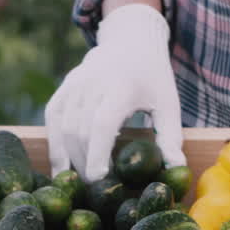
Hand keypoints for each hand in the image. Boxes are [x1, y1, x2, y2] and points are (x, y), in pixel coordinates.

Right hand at [45, 3, 184, 181]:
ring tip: (83, 181)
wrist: (129, 41)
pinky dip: (56, 147)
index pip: (102, 123)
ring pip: (64, 129)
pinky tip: (63, 168)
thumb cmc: (152, 78)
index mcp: (121, 86)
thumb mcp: (168, 103)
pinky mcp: (62, 91)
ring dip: (71, 159)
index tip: (99, 178)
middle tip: (96, 188)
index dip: (97, 152)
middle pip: (80, 131)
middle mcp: (92, 83)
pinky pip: (53, 123)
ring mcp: (73, 86)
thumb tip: (176, 170)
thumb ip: (170, 136)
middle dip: (85, 163)